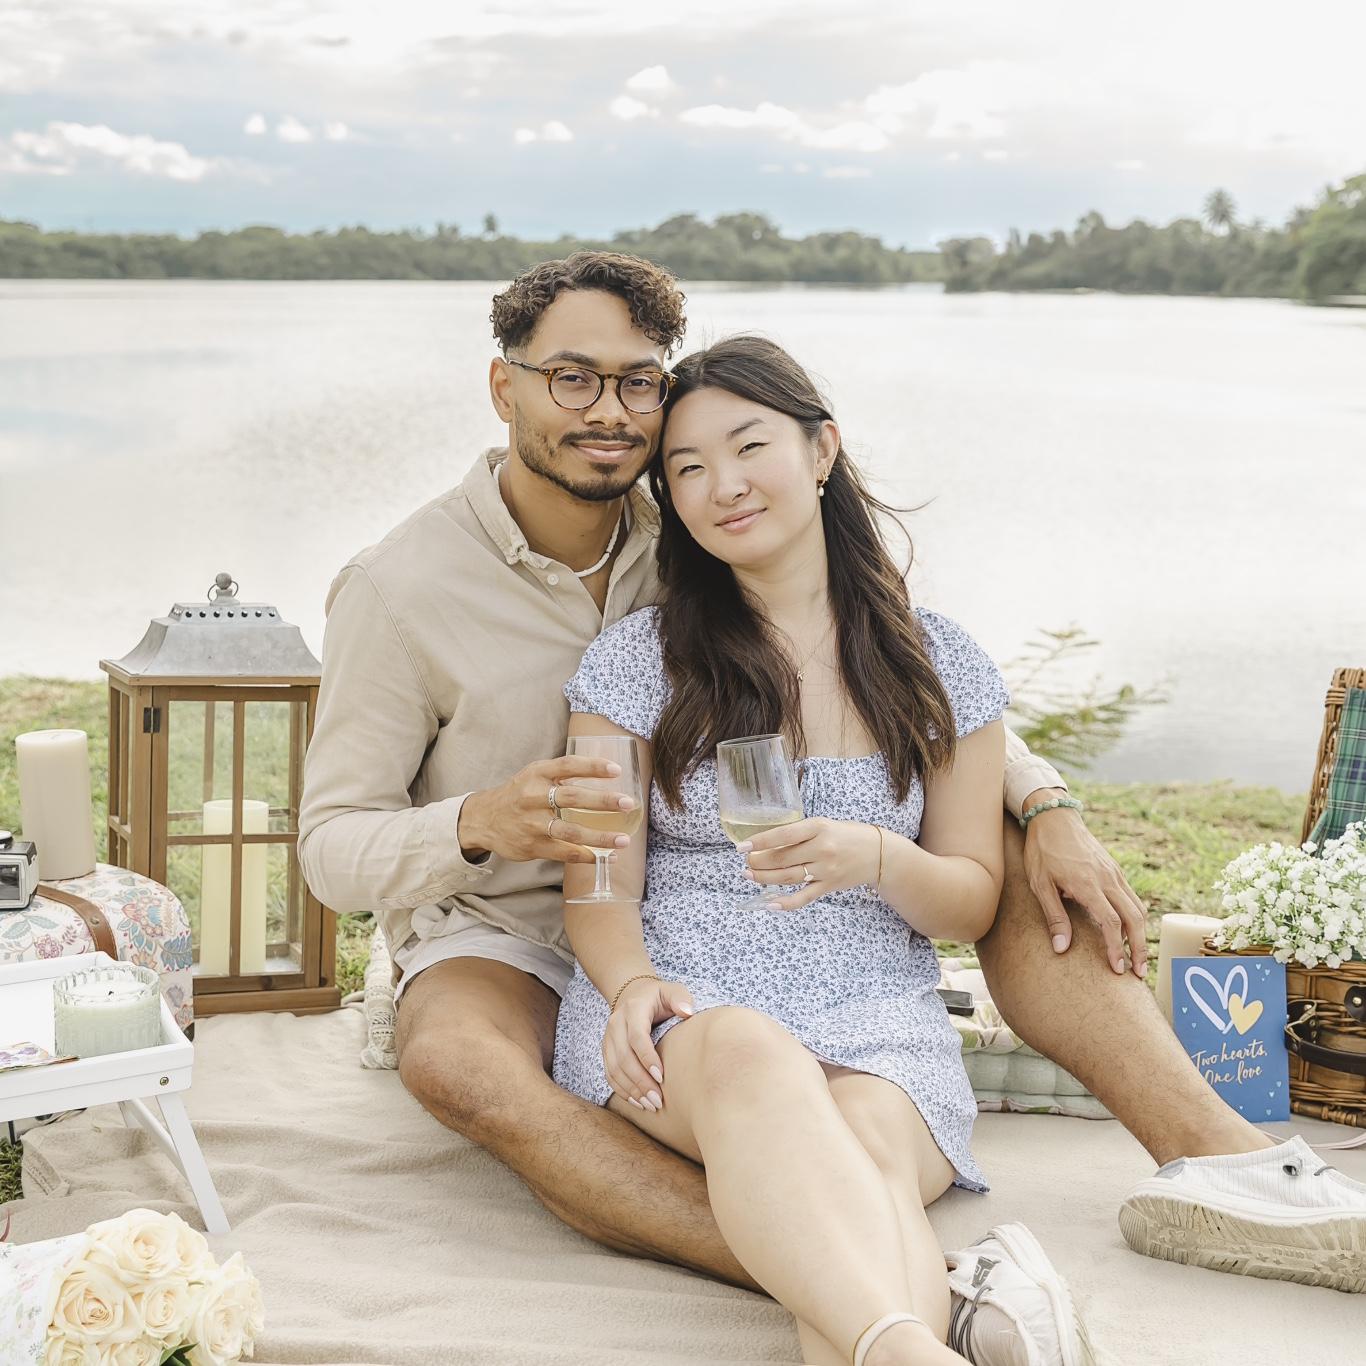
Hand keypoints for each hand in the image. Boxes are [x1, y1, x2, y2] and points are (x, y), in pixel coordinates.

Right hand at [458, 757, 637, 865]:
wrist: (482, 819)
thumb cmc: (518, 794)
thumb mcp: (534, 776)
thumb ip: (562, 774)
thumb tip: (605, 772)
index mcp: (536, 774)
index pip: (568, 766)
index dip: (593, 766)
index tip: (617, 770)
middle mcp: (533, 797)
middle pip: (572, 798)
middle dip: (603, 801)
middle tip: (628, 803)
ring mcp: (532, 823)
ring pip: (570, 831)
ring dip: (599, 837)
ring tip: (623, 840)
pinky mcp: (532, 846)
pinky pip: (564, 852)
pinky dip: (586, 856)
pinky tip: (604, 857)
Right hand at [603, 977, 694, 1111]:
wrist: (633, 994)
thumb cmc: (658, 997)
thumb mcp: (672, 990)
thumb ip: (680, 998)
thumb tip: (688, 1012)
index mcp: (633, 1009)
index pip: (637, 1036)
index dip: (647, 1058)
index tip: (661, 1076)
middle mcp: (616, 1023)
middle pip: (623, 1057)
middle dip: (640, 1082)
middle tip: (658, 1100)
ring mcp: (608, 1038)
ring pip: (614, 1069)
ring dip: (631, 1090)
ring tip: (650, 1105)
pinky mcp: (606, 1050)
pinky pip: (609, 1073)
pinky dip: (622, 1090)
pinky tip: (637, 1101)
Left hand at [740, 817, 879, 911]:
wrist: (879, 854)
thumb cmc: (849, 835)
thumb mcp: (825, 824)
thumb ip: (801, 833)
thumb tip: (768, 842)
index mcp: (819, 827)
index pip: (784, 835)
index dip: (760, 842)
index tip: (742, 846)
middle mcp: (822, 848)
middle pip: (782, 859)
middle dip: (759, 862)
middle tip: (746, 861)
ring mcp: (826, 870)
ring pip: (788, 877)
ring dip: (765, 878)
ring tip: (749, 875)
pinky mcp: (829, 886)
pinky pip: (804, 897)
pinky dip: (786, 903)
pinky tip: (769, 904)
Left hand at [1023, 806, 1148, 977]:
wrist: (1054, 817)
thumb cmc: (1042, 851)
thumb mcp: (1039, 884)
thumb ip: (1054, 916)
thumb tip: (1062, 948)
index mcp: (1088, 884)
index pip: (1110, 922)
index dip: (1116, 948)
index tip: (1118, 969)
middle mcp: (1107, 879)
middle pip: (1134, 918)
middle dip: (1140, 948)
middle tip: (1139, 973)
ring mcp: (1114, 873)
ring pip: (1138, 907)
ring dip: (1140, 934)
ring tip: (1137, 957)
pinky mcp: (1115, 870)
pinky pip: (1131, 897)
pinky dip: (1134, 917)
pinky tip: (1127, 930)